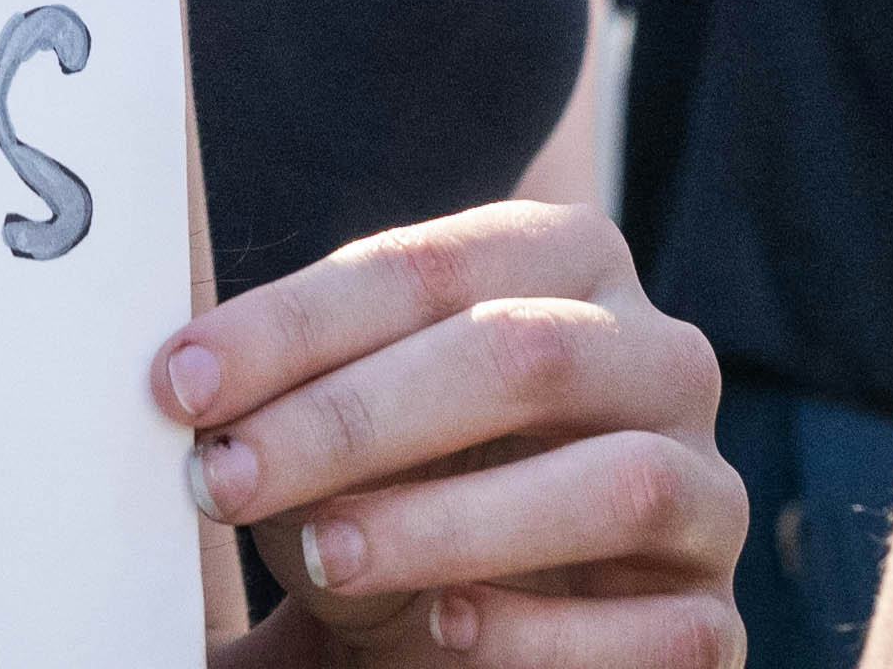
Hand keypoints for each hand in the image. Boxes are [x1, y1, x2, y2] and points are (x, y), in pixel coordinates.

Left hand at [164, 200, 745, 664]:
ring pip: (616, 483)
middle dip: (354, 419)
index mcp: (567, 260)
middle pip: (523, 355)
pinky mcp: (715, 617)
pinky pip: (662, 629)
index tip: (178, 382)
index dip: (293, 325)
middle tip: (223, 479)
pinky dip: (541, 637)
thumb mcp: (347, 425)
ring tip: (325, 555)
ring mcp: (706, 487)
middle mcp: (658, 356)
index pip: (426, 269)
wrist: (475, 618)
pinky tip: (444, 632)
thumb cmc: (399, 487)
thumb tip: (190, 386)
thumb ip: (293, 393)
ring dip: (452, 525)